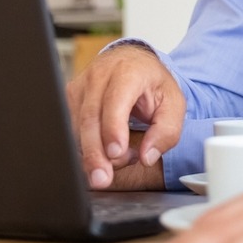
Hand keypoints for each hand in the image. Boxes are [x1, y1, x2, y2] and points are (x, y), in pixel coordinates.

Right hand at [65, 44, 185, 188]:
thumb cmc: (152, 84)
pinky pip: (71, 129)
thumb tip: (147, 156)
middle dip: (95, 153)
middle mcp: (99, 76)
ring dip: (93, 152)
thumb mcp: (173, 104)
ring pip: (77, 126)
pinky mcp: (69, 98)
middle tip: (102, 178)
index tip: (116, 153)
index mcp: (127, 72)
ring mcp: (80, 86)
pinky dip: (85, 148)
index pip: (115, 101)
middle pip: (90, 118)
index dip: (113, 128)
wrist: (132, 63)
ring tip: (116, 163)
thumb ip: (166, 131)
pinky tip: (102, 154)